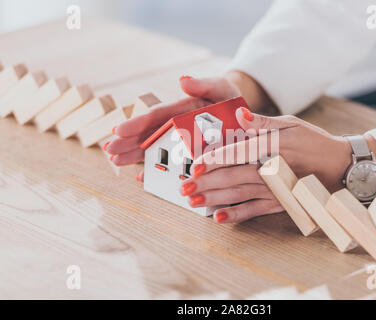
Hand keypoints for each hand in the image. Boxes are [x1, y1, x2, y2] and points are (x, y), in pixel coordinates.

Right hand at [104, 76, 240, 167]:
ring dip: (135, 156)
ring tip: (115, 162)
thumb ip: (203, 85)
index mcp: (180, 109)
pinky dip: (157, 170)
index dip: (137, 123)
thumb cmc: (228, 97)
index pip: (156, 116)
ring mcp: (180, 141)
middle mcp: (176, 125)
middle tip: (109, 151)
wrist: (241, 112)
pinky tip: (142, 177)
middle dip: (128, 143)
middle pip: (149, 135)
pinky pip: (171, 163)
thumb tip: (183, 80)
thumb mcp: (219, 88)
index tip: (119, 130)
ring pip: (154, 149)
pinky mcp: (189, 154)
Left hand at [180, 109, 375, 223]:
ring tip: (192, 201)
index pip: (238, 152)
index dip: (214, 159)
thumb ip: (262, 122)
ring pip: (239, 194)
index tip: (194, 165)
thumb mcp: (291, 124)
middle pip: (233, 176)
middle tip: (183, 187)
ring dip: (214, 198)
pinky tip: (218, 218)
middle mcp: (272, 168)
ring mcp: (275, 188)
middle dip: (206, 182)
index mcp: (272, 146)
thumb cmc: (314, 141)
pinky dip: (236, 215)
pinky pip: (255, 211)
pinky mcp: (280, 202)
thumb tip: (239, 114)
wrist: (339, 166)